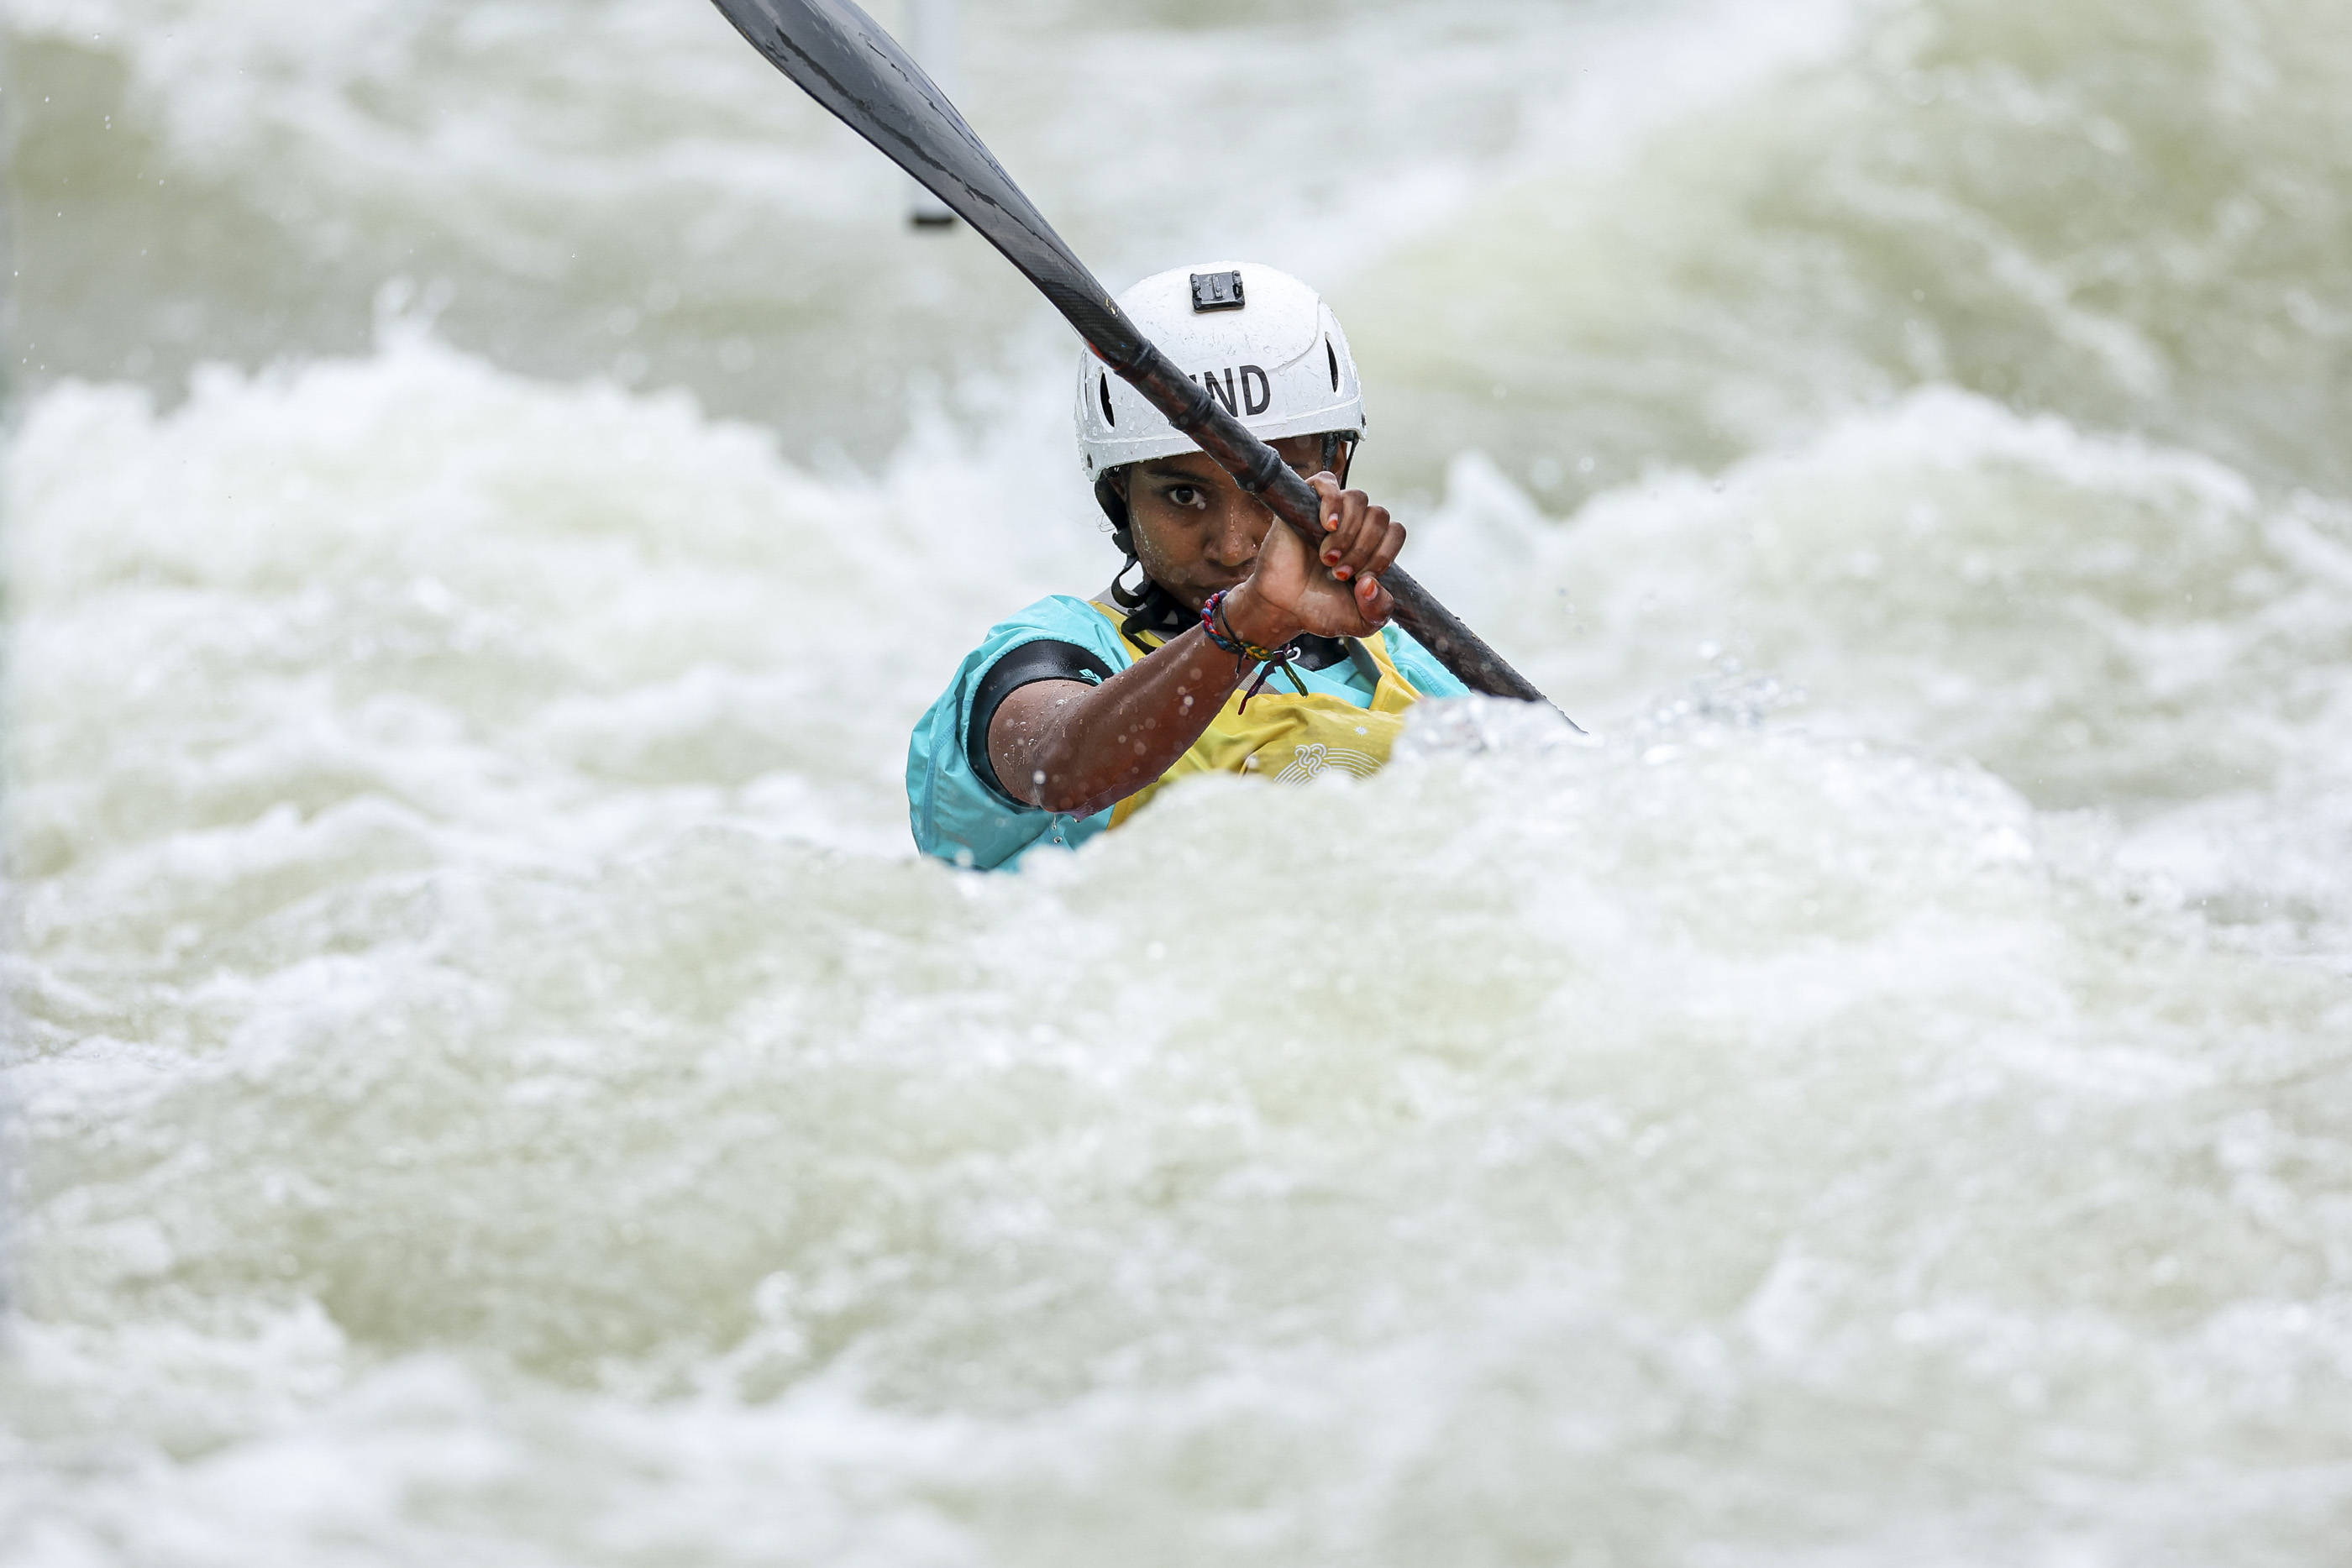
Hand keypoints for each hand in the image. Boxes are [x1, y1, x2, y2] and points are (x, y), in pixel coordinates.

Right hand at [1224, 473, 1403, 644]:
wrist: (1282, 608)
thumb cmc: (1319, 610)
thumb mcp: (1360, 622)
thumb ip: (1378, 610)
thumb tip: (1371, 583)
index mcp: (1372, 546)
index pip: (1395, 531)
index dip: (1383, 554)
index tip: (1361, 579)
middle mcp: (1355, 525)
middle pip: (1379, 515)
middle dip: (1363, 548)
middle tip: (1339, 573)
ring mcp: (1331, 513)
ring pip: (1358, 499)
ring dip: (1348, 533)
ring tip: (1327, 558)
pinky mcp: (1305, 503)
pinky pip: (1327, 482)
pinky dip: (1332, 501)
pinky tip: (1327, 526)